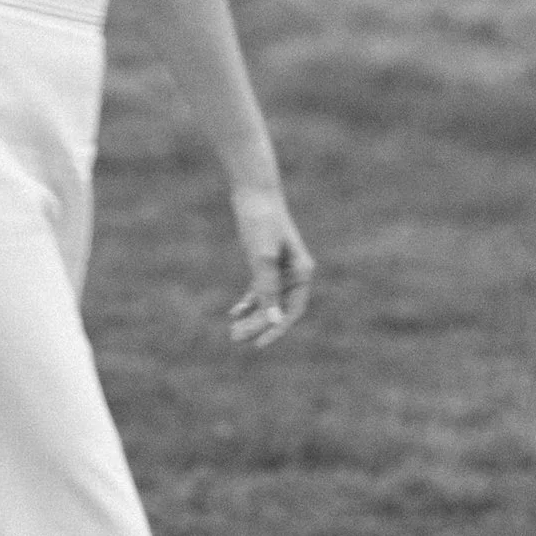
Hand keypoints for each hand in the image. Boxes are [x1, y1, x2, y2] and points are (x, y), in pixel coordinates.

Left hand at [228, 183, 314, 347]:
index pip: (292, 311)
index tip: (258, 344)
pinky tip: (234, 313)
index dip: (276, 329)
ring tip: (233, 332)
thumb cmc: (261, 221)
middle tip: (235, 339)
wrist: (254, 191)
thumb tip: (275, 320)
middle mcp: (295, 272)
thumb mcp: (262, 257)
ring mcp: (281, 267)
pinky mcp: (266, 261)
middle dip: (259, 325)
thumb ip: (268, 289)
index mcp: (302, 272)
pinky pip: (260, 290)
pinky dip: (248, 302)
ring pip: (269, 301)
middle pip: (279, 309)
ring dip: (252, 317)